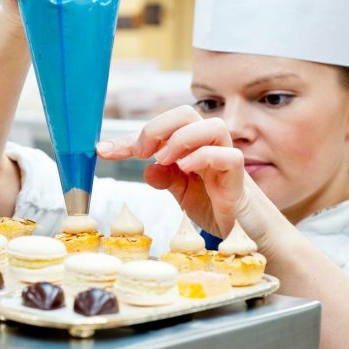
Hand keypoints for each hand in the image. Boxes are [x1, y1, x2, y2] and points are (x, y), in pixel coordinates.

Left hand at [97, 106, 288, 253]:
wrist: (244, 236)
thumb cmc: (216, 207)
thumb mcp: (182, 193)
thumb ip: (164, 179)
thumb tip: (147, 170)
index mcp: (191, 147)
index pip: (161, 130)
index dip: (129, 138)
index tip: (103, 150)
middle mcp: (209, 147)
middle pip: (187, 113)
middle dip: (158, 126)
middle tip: (142, 151)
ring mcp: (225, 160)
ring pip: (212, 125)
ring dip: (182, 138)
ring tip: (164, 159)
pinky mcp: (238, 180)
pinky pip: (229, 156)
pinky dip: (204, 158)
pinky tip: (186, 170)